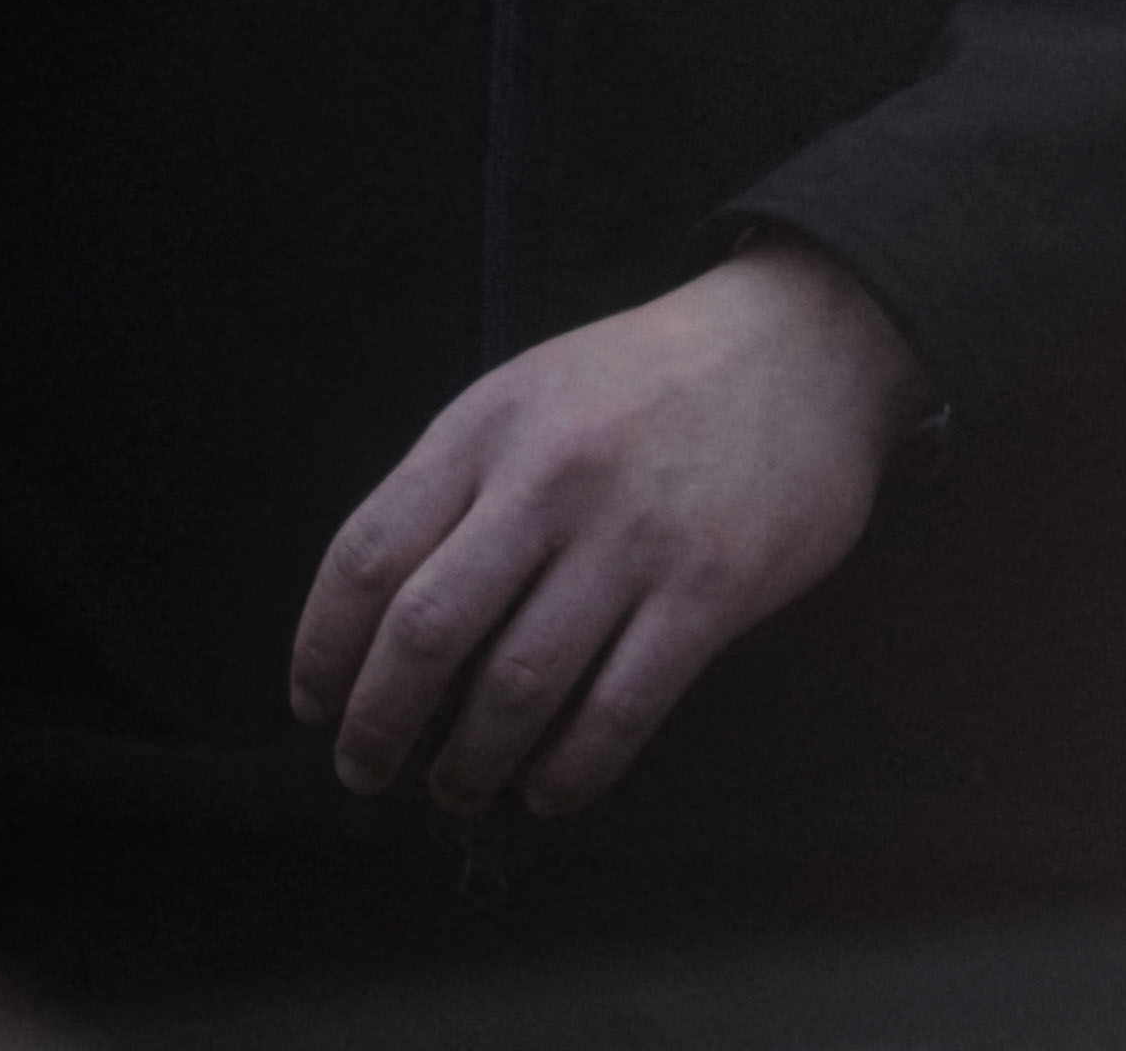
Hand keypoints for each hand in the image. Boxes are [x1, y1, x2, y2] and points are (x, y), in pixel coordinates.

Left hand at [289, 239, 930, 815]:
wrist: (810, 337)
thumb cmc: (651, 379)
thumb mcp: (532, 396)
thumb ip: (459, 488)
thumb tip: (385, 629)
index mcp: (488, 426)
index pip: (366, 558)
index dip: (322, 651)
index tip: (316, 705)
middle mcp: (552, 478)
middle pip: (427, 632)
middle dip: (379, 725)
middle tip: (368, 770)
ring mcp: (637, 534)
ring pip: (518, 684)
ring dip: (470, 761)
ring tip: (460, 786)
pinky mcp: (714, 585)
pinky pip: (620, 708)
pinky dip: (570, 770)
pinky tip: (550, 788)